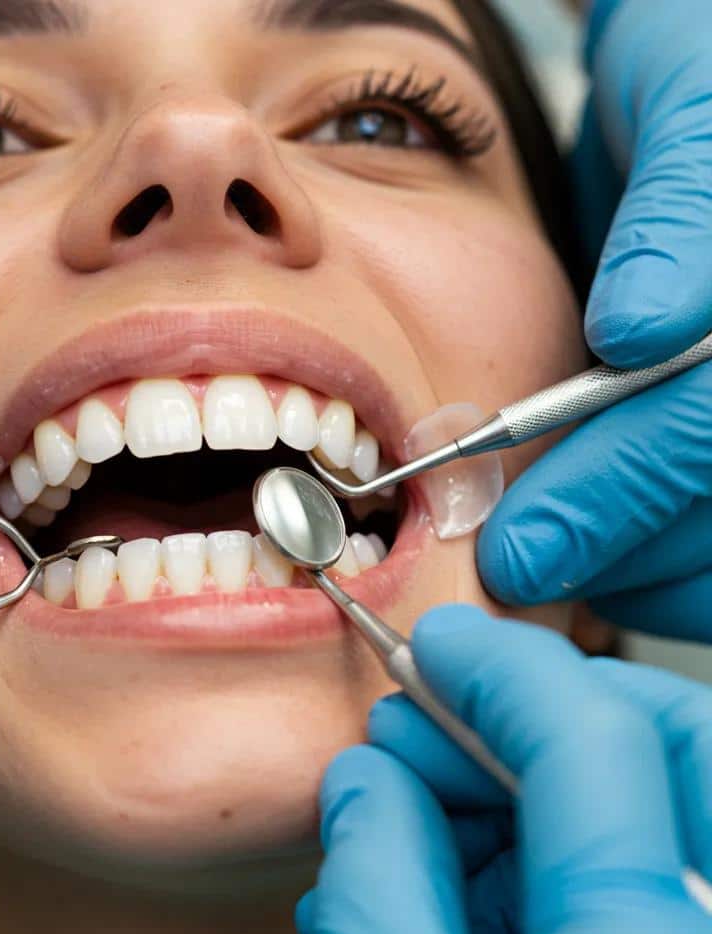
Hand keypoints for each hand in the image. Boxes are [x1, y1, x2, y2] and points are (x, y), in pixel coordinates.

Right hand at [300, 605, 711, 933]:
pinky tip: (446, 895)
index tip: (431, 645)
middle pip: (666, 745)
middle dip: (527, 715)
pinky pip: (636, 891)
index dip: (500, 664)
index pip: (593, 736)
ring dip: (519, 794)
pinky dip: (542, 870)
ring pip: (647, 812)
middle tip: (421, 736)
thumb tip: (371, 778)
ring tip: (402, 830)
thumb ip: (374, 878)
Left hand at [477, 0, 711, 641]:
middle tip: (513, 574)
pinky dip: (658, 576)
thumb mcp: (681, 106)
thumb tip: (641, 331)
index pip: (704, 423)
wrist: (703, 104)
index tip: (519, 548)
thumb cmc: (690, 83)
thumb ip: (673, 217)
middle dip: (614, 553)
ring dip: (637, 578)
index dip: (615, 496)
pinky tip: (602, 557)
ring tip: (550, 563)